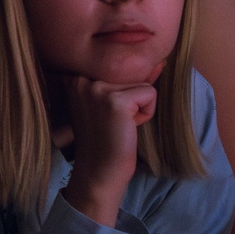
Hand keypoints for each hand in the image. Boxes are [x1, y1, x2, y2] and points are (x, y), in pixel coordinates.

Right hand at [54, 74, 156, 228]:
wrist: (100, 170)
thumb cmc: (107, 137)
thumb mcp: (113, 102)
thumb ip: (130, 79)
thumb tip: (160, 62)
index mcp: (74, 77)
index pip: (118, 66)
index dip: (124, 93)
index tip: (107, 114)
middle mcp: (80, 78)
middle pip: (131, 74)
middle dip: (131, 100)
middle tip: (113, 122)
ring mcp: (96, 88)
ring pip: (142, 84)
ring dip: (138, 107)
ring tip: (119, 125)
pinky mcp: (115, 101)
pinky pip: (150, 94)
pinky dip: (146, 114)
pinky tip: (127, 127)